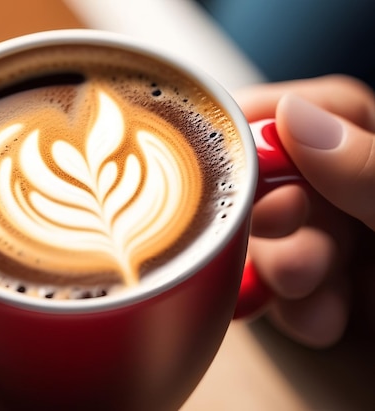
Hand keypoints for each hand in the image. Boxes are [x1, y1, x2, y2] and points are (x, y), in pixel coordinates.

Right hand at [236, 75, 374, 346]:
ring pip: (284, 238)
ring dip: (283, 265)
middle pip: (294, 179)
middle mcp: (372, 196)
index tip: (238, 150)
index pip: (332, 111)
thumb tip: (291, 118)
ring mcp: (357, 247)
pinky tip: (321, 319)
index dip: (276, 122)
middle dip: (278, 211)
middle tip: (279, 229)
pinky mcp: (343, 296)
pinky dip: (296, 306)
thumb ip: (374, 171)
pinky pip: (292, 290)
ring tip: (304, 287)